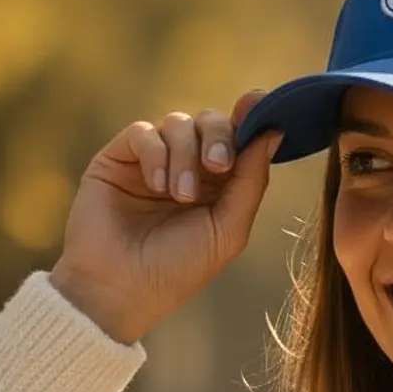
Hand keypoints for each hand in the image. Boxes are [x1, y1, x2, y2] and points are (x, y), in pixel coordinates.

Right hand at [50, 91, 280, 342]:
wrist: (121, 290)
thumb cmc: (179, 268)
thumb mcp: (228, 227)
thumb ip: (252, 179)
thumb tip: (274, 131)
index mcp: (219, 182)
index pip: (239, 136)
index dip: (251, 116)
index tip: (260, 101)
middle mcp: (187, 166)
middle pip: (212, 121)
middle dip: (220, 137)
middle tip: (218, 166)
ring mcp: (152, 160)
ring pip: (179, 124)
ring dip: (185, 156)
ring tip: (181, 195)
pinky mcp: (118, 159)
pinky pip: (143, 132)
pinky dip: (156, 153)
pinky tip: (157, 185)